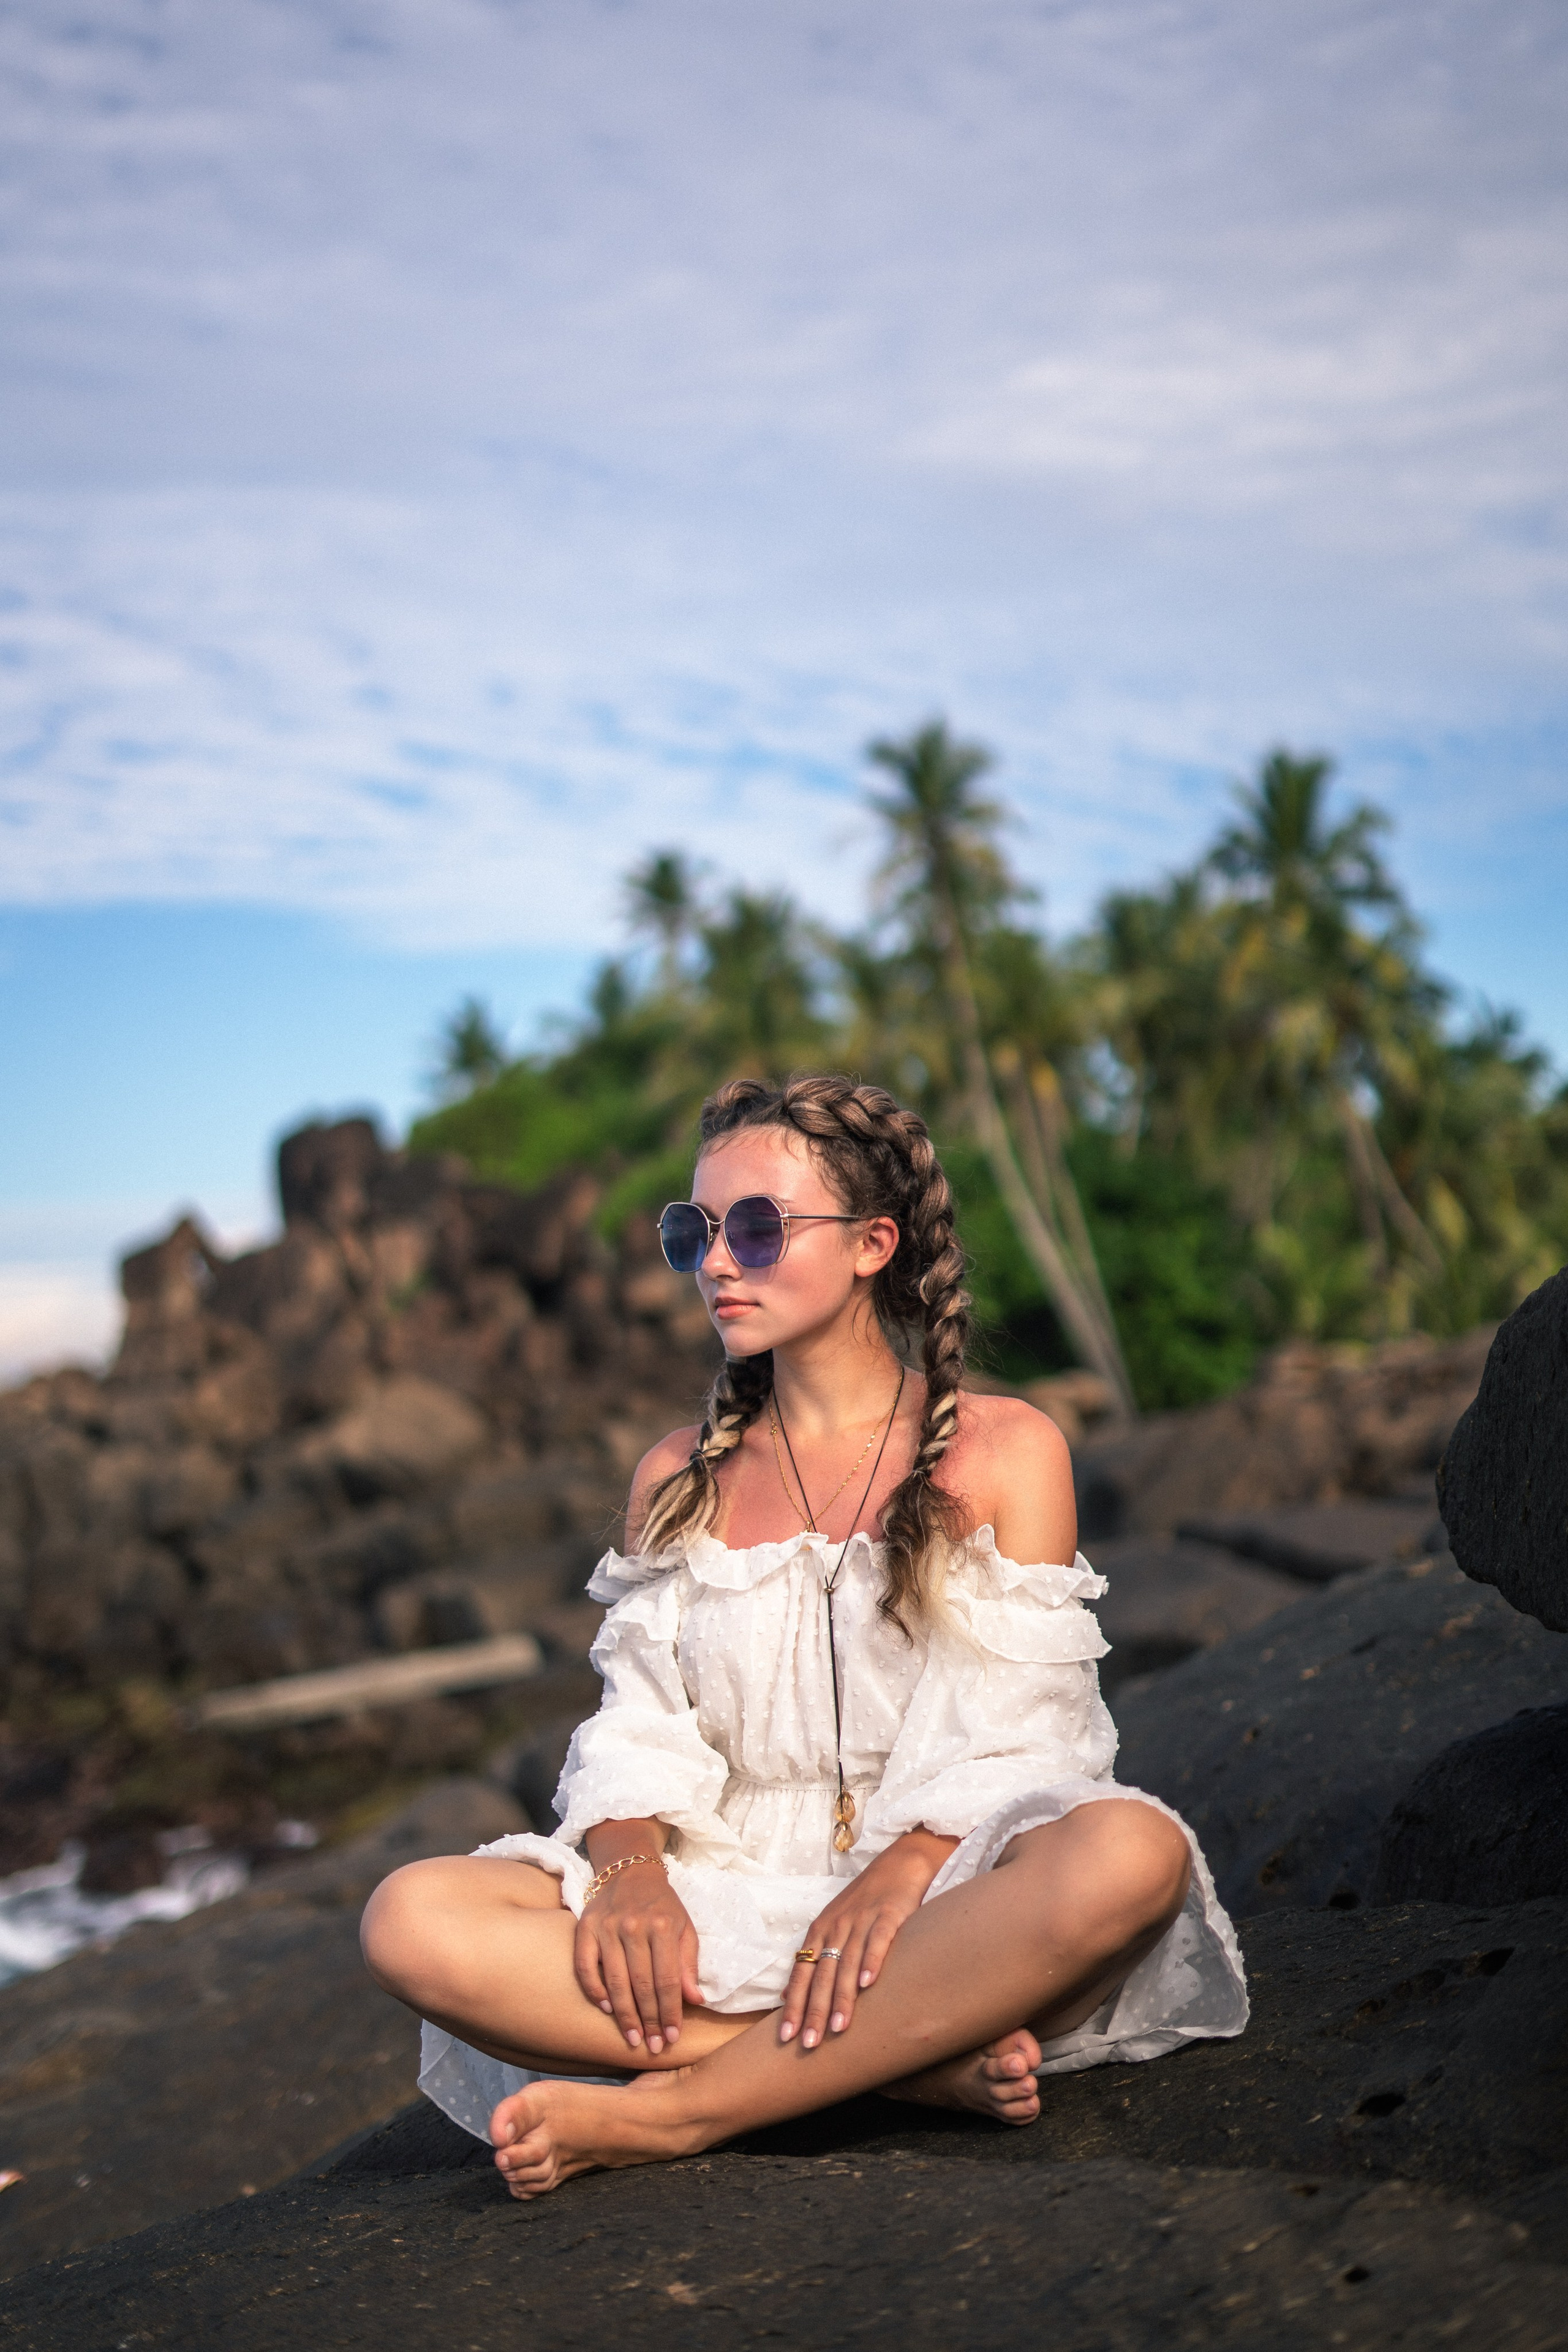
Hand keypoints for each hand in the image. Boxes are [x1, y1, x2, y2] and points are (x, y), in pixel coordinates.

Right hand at [575, 1862, 702, 2055]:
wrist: (629, 1871)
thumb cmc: (661, 1905)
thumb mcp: (684, 1927)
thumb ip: (688, 1963)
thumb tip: (696, 2000)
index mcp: (663, 1926)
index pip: (668, 1979)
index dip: (671, 2012)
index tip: (673, 2036)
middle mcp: (634, 1926)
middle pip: (642, 1984)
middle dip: (650, 2020)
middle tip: (653, 2046)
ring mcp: (607, 1927)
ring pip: (616, 1981)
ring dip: (625, 2015)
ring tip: (633, 2039)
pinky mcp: (585, 1928)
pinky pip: (586, 1966)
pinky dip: (595, 1990)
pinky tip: (606, 2008)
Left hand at [779, 1832, 953, 2049]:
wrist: (899, 1863)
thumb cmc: (865, 1901)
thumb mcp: (832, 1924)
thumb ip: (813, 1957)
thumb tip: (785, 1995)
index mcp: (820, 1931)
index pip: (802, 1973)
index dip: (795, 2005)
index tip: (787, 2037)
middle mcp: (837, 1926)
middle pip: (821, 1974)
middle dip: (814, 2011)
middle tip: (810, 2044)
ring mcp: (862, 1920)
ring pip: (847, 1963)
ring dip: (841, 1997)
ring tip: (838, 2027)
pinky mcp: (889, 1914)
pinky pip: (878, 1941)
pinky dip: (871, 1962)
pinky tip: (868, 1985)